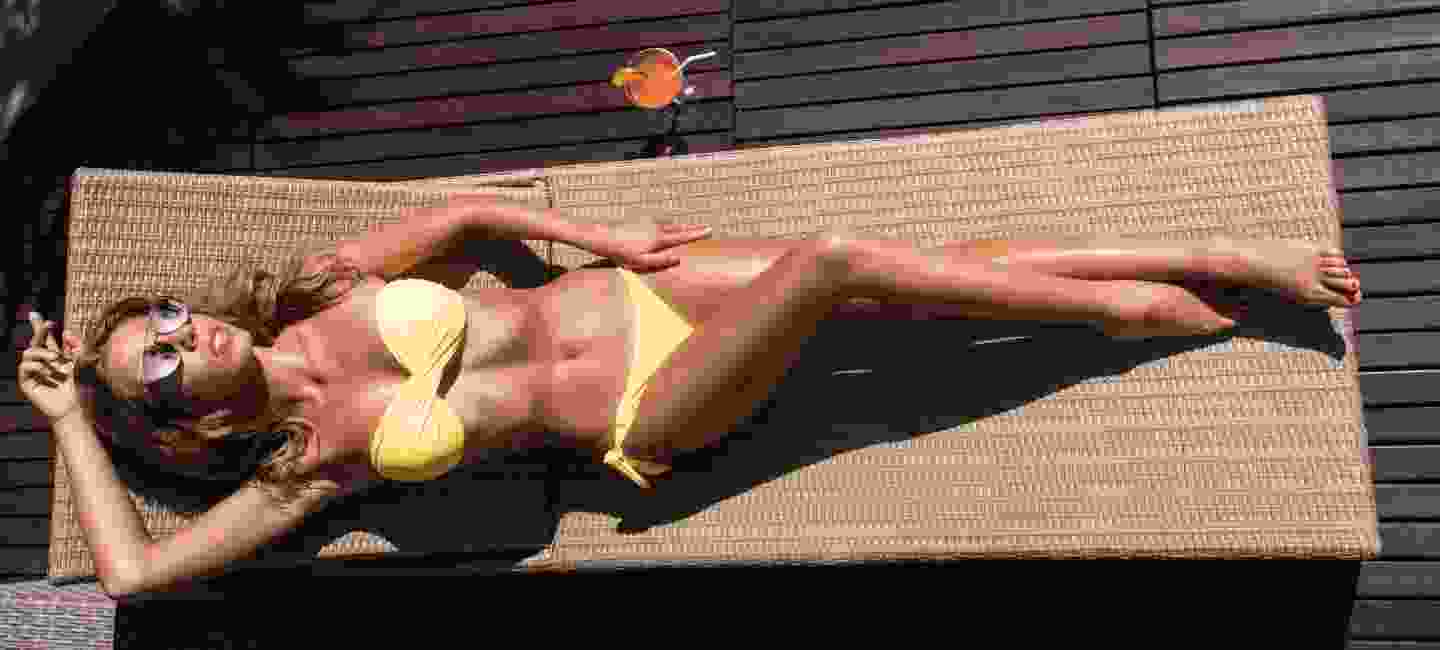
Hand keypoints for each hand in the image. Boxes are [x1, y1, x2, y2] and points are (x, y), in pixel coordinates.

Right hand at [18, 312, 81, 422]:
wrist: (72, 408)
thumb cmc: (78, 388)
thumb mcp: (81, 364)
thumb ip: (77, 348)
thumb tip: (66, 332)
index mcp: (55, 357)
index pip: (46, 339)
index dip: (42, 327)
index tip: (44, 318)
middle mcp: (42, 362)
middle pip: (36, 342)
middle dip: (38, 330)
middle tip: (46, 323)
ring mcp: (33, 372)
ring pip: (29, 352)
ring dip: (42, 352)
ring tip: (56, 358)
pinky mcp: (27, 382)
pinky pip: (24, 367)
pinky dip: (35, 366)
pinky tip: (47, 372)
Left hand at [589, 218, 713, 271]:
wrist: (603, 238)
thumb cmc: (621, 253)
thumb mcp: (641, 262)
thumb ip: (661, 260)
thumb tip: (678, 258)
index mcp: (658, 239)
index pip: (682, 236)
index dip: (696, 234)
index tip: (708, 231)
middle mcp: (656, 229)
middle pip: (678, 228)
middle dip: (692, 228)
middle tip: (705, 227)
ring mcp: (648, 224)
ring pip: (670, 225)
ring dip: (681, 226)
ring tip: (690, 227)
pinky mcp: (640, 223)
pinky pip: (660, 224)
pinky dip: (669, 225)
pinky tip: (668, 227)